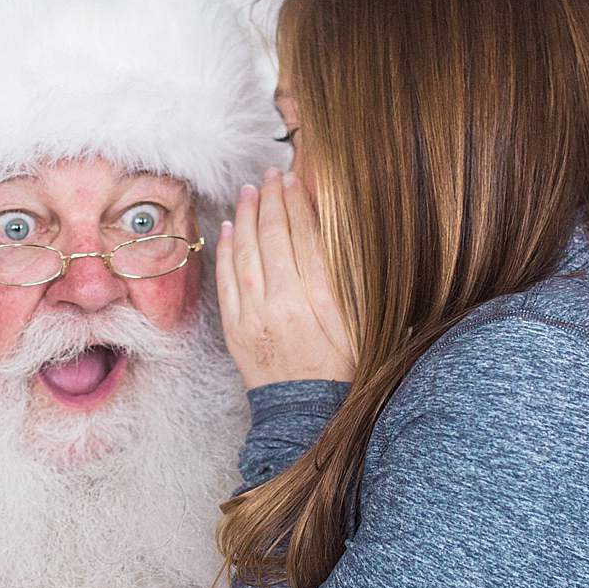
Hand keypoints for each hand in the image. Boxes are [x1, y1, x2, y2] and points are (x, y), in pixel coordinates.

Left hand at [215, 167, 354, 389]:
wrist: (308, 413)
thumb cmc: (343, 367)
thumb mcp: (361, 324)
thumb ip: (350, 281)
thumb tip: (343, 236)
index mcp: (321, 302)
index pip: (306, 238)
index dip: (299, 203)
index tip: (295, 179)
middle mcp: (284, 305)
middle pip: (274, 238)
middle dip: (272, 200)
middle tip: (271, 174)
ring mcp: (254, 317)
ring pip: (246, 253)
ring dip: (247, 216)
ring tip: (250, 190)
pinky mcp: (235, 329)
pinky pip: (227, 281)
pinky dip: (226, 250)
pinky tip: (230, 227)